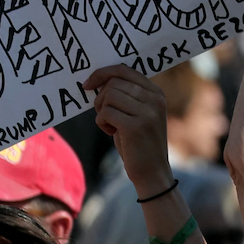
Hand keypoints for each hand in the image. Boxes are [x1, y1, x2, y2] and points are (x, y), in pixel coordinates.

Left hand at [83, 64, 173, 196]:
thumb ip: (127, 96)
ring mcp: (147, 112)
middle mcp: (155, 99)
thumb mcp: (138, 114)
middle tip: (104, 116)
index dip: (102, 73)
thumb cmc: (138, 143)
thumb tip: (99, 79)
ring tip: (109, 125)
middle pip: (113, 83)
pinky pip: (106, 112)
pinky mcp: (136, 126)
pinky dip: (101, 122)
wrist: (152, 172)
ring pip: (109, 97)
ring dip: (101, 111)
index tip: (87, 84)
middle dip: (101, 98)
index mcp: (156, 93)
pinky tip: (110, 132)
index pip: (124, 70)